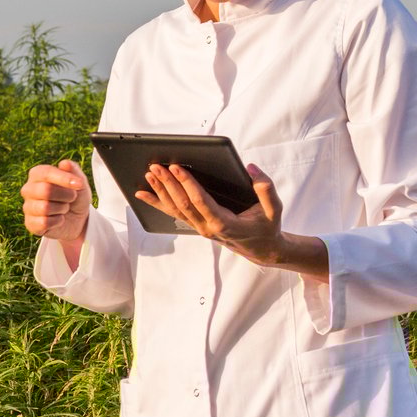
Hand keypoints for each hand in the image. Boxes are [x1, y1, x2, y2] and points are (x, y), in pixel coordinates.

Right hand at [20, 159, 90, 243]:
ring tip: (64, 208)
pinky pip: (44, 223)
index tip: (79, 184)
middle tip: (72, 198)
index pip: (46, 173)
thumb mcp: (80, 183)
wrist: (78, 220)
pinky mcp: (30, 224)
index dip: (64, 178)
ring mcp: (28, 207)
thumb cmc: (76, 197)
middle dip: (66, 195)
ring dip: (62, 209)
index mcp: (37, 174)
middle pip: (45, 190)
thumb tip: (64, 163)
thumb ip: (73, 171)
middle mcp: (28, 189)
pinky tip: (58, 219)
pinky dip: (57, 221)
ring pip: (45, 208)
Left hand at [135, 161, 328, 275]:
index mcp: (225, 223)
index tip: (176, 168)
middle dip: (168, 184)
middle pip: (183, 204)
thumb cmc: (267, 227)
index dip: (187, 184)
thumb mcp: (274, 209)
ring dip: (161, 191)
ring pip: (175, 209)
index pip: (201, 201)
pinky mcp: (196, 225)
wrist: (261, 250)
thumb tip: (251, 169)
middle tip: (157, 166)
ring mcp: (200, 228)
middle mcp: (208, 227)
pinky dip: (157, 203)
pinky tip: (143, 193)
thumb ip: (266, 189)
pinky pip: (174, 214)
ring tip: (149, 174)